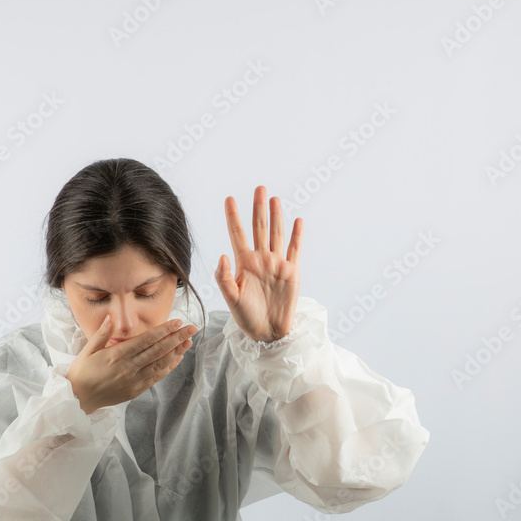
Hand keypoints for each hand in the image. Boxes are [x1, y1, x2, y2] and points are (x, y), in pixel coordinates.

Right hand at [64, 317, 197, 414]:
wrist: (78, 400)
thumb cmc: (81, 373)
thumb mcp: (87, 350)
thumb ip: (102, 333)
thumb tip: (111, 317)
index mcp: (117, 355)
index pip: (146, 340)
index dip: (164, 330)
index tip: (177, 322)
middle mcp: (128, 368)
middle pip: (158, 350)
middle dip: (177, 338)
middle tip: (192, 328)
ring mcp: (134, 380)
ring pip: (160, 364)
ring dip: (176, 352)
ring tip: (189, 342)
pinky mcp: (136, 390)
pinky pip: (156, 377)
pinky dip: (168, 367)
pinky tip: (177, 358)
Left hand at [215, 185, 302, 342]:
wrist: (267, 333)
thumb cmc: (246, 318)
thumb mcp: (231, 299)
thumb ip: (224, 278)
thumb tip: (222, 255)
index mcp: (243, 263)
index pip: (237, 234)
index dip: (233, 216)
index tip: (229, 199)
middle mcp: (260, 259)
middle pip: (259, 228)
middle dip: (258, 208)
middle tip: (260, 187)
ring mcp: (276, 264)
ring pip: (277, 235)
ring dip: (276, 216)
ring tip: (275, 199)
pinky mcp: (291, 272)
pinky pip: (294, 250)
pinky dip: (297, 236)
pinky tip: (297, 221)